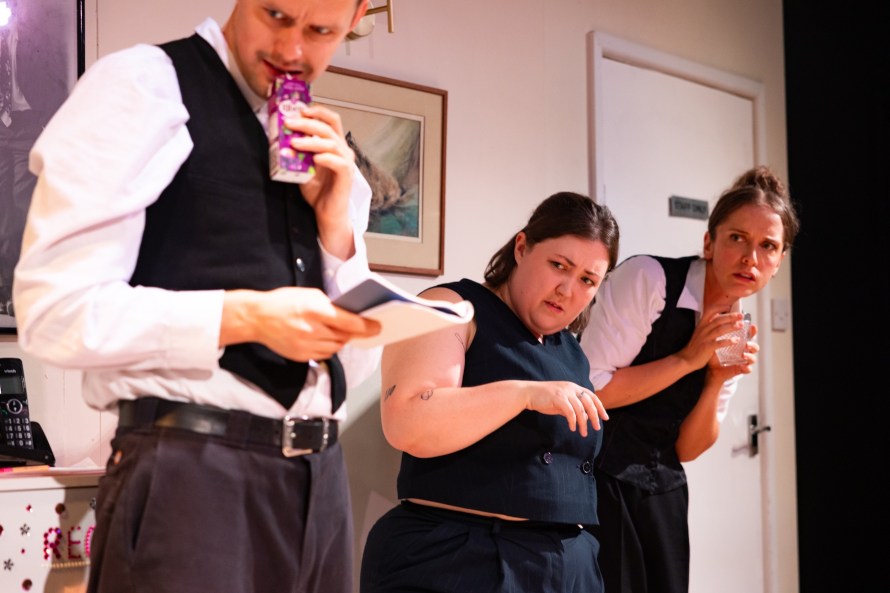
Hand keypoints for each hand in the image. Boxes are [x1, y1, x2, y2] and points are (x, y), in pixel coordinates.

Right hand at [221, 287, 380, 361]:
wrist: (257, 317)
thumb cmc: (284, 301)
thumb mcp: (309, 294)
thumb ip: (330, 305)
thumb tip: (349, 314)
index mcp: (315, 310)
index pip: (349, 322)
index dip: (366, 326)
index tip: (377, 327)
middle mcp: (312, 330)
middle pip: (344, 336)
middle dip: (353, 332)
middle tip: (359, 328)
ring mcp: (306, 345)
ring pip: (336, 347)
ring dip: (341, 340)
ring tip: (338, 332)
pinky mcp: (300, 356)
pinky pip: (324, 355)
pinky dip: (329, 348)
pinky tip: (324, 339)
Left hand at [284, 104, 356, 256]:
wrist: (326, 212)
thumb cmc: (318, 190)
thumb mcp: (303, 166)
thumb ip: (298, 152)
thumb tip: (281, 137)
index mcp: (334, 144)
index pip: (331, 120)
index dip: (318, 111)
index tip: (300, 110)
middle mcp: (342, 150)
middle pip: (328, 128)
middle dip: (307, 123)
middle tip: (289, 123)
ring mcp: (346, 163)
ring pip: (332, 143)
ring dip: (311, 141)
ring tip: (295, 143)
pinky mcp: (347, 176)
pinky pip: (339, 163)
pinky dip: (326, 158)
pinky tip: (314, 159)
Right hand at [524, 381, 608, 436]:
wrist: (528, 393)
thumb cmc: (544, 398)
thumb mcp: (561, 402)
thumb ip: (572, 407)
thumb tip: (584, 417)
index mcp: (573, 387)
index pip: (592, 396)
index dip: (600, 407)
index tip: (604, 418)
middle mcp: (571, 388)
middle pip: (589, 403)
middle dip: (595, 416)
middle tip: (597, 428)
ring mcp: (565, 392)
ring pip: (580, 409)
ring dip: (583, 423)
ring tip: (583, 433)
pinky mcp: (558, 398)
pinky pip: (570, 412)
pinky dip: (573, 421)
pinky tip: (572, 428)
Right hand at [677, 310, 747, 369]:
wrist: (687, 358)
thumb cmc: (696, 346)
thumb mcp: (700, 333)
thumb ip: (708, 325)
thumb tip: (718, 318)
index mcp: (702, 325)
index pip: (710, 312)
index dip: (719, 308)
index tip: (729, 306)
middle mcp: (703, 329)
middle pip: (718, 320)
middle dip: (730, 317)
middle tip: (741, 315)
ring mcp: (705, 338)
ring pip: (720, 330)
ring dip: (731, 327)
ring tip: (740, 325)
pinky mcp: (707, 347)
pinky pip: (719, 343)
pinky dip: (728, 341)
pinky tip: (736, 340)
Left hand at [707, 322, 758, 379]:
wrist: (712, 368)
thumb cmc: (716, 352)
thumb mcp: (716, 340)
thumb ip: (718, 330)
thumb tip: (715, 316)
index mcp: (740, 342)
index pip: (749, 335)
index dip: (753, 331)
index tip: (752, 326)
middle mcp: (744, 351)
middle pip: (754, 346)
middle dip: (752, 344)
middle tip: (746, 343)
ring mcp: (744, 361)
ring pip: (753, 358)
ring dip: (750, 356)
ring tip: (743, 355)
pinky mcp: (741, 369)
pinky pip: (748, 369)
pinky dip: (747, 368)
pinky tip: (744, 367)